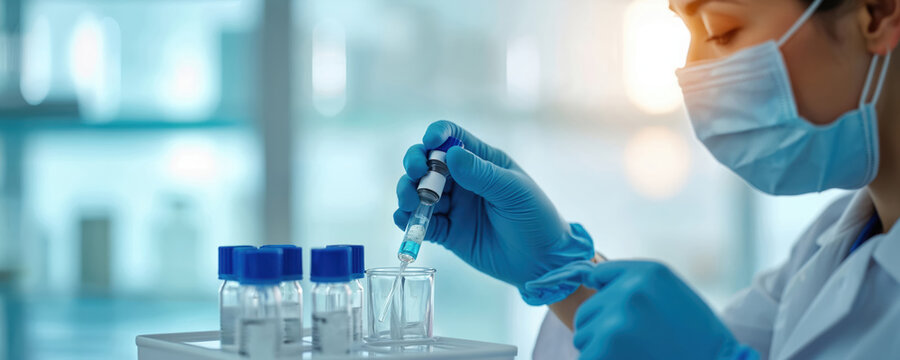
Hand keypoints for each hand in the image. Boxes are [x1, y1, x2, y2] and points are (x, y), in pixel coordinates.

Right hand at [394, 120, 593, 295]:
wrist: (541, 262)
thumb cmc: (536, 218)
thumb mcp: (512, 192)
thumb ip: (481, 174)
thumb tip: (450, 154)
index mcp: (481, 161)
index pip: (452, 137)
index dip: (436, 134)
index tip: (429, 143)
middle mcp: (463, 180)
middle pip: (427, 162)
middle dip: (415, 163)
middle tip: (415, 173)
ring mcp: (453, 206)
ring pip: (418, 191)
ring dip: (407, 192)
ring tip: (409, 200)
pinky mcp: (447, 232)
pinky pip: (422, 222)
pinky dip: (408, 219)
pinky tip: (405, 219)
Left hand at [573, 261, 757, 359]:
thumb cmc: (694, 334)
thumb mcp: (670, 289)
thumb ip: (631, 278)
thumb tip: (589, 277)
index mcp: (646, 272)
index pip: (597, 274)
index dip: (608, 297)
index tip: (626, 313)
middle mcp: (629, 292)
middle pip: (586, 311)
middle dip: (602, 327)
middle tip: (635, 341)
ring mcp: (615, 323)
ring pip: (583, 336)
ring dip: (600, 348)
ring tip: (634, 353)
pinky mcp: (604, 351)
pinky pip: (586, 357)